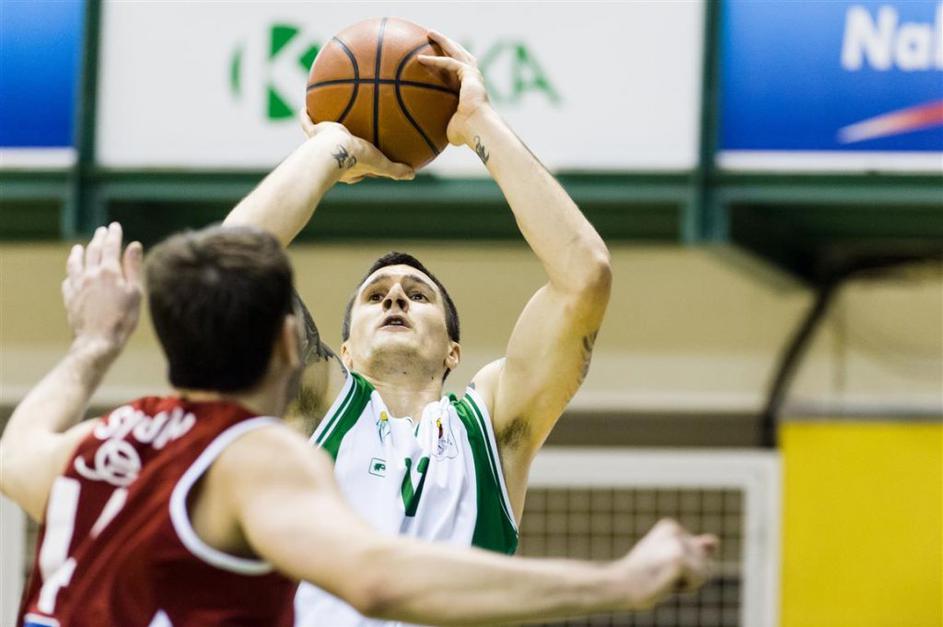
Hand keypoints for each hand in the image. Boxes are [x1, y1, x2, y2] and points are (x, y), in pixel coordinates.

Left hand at [62, 222, 142, 355]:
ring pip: (76, 263)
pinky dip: (71, 274)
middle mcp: (91, 274)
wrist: (98, 341)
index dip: (114, 234)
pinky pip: (68, 281)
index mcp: (109, 271)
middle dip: (98, 239)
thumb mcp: (135, 292)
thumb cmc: (122, 318)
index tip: (114, 225)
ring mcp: (78, 286)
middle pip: (93, 251)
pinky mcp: (70, 299)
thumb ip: (133, 267)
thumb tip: (134, 245)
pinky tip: (71, 275)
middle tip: (101, 230)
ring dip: (78, 253)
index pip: (111, 246)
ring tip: (78, 247)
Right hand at [300, 111, 413, 183]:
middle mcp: (335, 158)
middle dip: (346, 146)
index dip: (366, 163)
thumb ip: (396, 170)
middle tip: (351, 138)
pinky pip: (307, 122)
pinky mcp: (313, 134)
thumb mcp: (381, 164)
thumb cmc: (358, 159)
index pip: (360, 167)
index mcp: (351, 168)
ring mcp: (321, 146)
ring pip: (324, 136)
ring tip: (329, 119)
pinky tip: (305, 106)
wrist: (334, 151)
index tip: (371, 156)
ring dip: (325, 130)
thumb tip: (413, 174)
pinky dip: (306, 116)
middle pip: (342, 151)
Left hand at [417, 30, 491, 147]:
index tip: (438, 56)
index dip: (451, 61)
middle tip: (433, 37)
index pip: (461, 71)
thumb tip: (430, 134)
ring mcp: (473, 75)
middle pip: (460, 55)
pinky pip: (450, 62)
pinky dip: (435, 60)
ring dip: (443, 41)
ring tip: (430, 33)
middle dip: (448, 44)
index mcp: (471, 90)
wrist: (478, 128)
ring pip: (457, 51)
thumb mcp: (451, 128)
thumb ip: (444, 124)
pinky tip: (420, 59)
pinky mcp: (469, 74)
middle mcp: (474, 79)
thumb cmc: (466, 133)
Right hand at [616, 519, 717, 609]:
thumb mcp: (669, 560)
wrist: (619, 586)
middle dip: (690, 575)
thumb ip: (694, 550)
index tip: (660, 568)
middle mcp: (675, 530)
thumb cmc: (642, 576)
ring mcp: (676, 544)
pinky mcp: (678, 558)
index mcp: (671, 527)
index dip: (685, 568)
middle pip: (704, 562)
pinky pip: (698, 580)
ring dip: (689, 583)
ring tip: (663, 579)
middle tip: (661, 575)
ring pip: (705, 572)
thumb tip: (715, 540)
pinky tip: (666, 582)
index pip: (698, 554)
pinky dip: (686, 588)